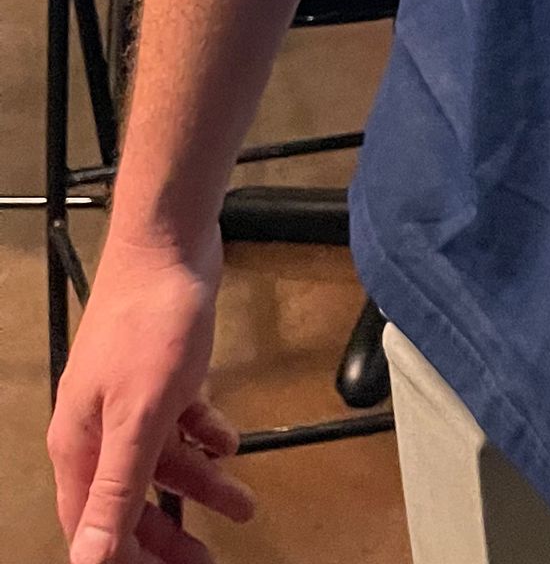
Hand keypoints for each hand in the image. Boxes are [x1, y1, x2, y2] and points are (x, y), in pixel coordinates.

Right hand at [47, 227, 255, 563]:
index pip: (93, 525)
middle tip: (205, 560)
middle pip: (129, 499)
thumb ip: (116, 488)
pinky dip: (204, 434)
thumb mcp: (137, 418)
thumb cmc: (149, 325)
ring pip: (163, 460)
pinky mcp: (161, 370)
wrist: (169, 243)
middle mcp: (98, 427)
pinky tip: (230, 441)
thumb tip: (89, 558)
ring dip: (202, 484)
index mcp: (80, 447)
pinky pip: (181, 419)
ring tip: (243, 505)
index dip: (123, 556)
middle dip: (165, 534)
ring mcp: (129, 397)